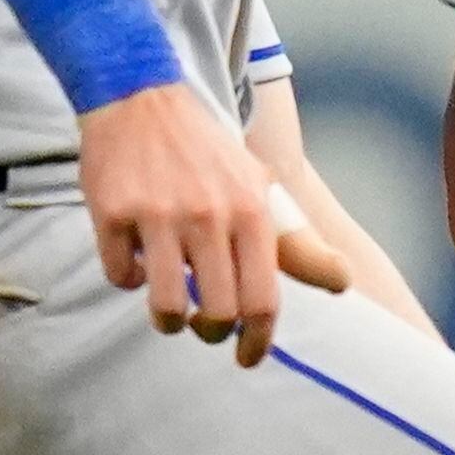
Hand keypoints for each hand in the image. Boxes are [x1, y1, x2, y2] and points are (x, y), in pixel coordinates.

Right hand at [77, 85, 343, 366]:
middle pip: (216, 312)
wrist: (140, 96)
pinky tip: (136, 259)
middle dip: (211, 333)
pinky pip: (121, 275)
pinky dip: (127, 277)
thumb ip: (294, 241)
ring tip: (169, 309)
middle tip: (204, 328)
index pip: (262, 300)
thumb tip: (342, 282)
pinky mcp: (112, 212)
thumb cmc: (206, 154)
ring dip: (167, 319)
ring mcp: (158, 214)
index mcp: (251, 212)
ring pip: (166, 305)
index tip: (247, 358)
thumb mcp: (259, 186)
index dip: (256, 341)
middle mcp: (209, 215)